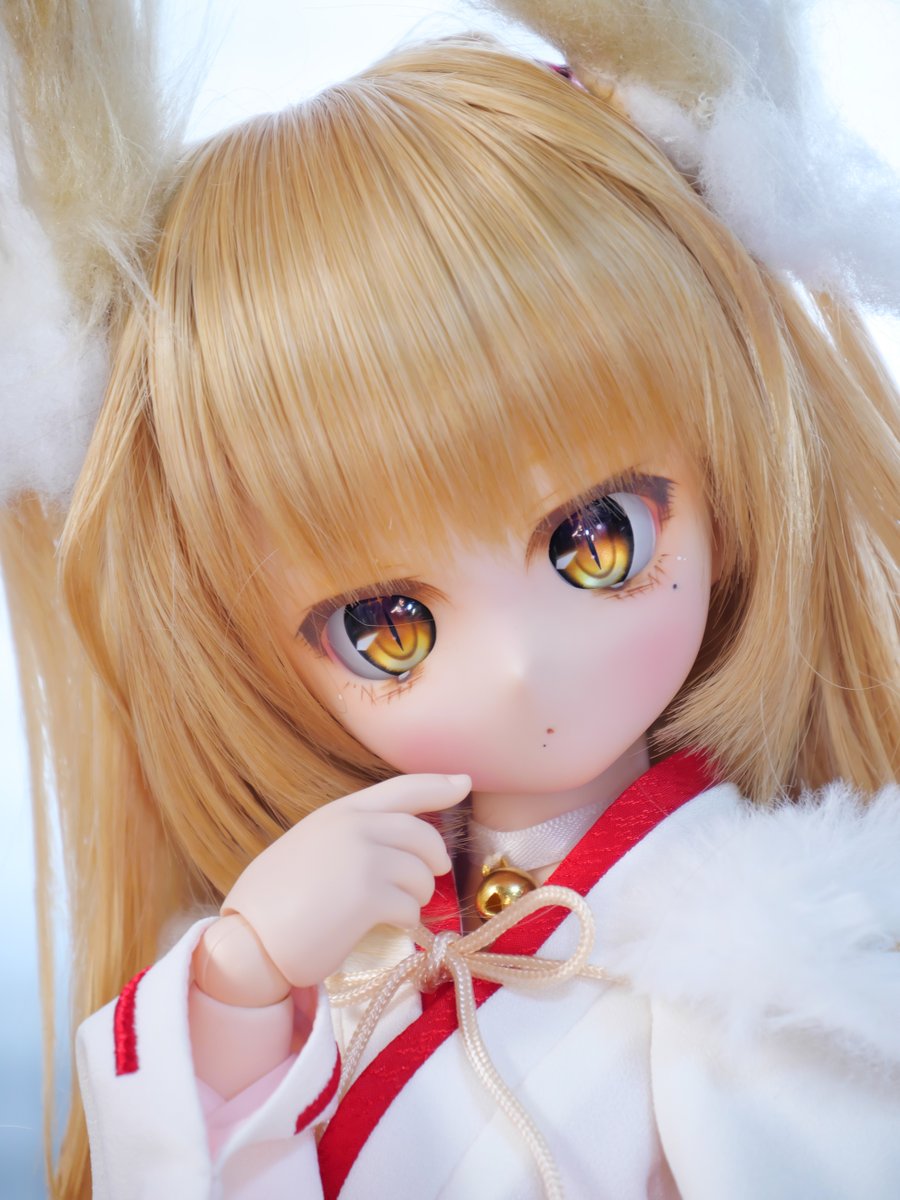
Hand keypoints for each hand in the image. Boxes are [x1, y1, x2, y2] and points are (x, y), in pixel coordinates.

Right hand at [218, 773, 469, 990]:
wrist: (248, 942)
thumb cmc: (273, 904)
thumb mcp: (310, 849)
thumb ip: (349, 837)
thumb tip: (394, 847)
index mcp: (339, 812)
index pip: (401, 789)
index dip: (437, 784)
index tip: (463, 782)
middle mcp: (354, 826)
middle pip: (422, 835)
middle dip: (433, 860)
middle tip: (428, 880)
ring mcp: (362, 857)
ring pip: (422, 875)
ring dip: (414, 897)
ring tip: (387, 910)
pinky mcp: (369, 894)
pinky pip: (409, 907)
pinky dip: (403, 922)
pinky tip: (380, 927)